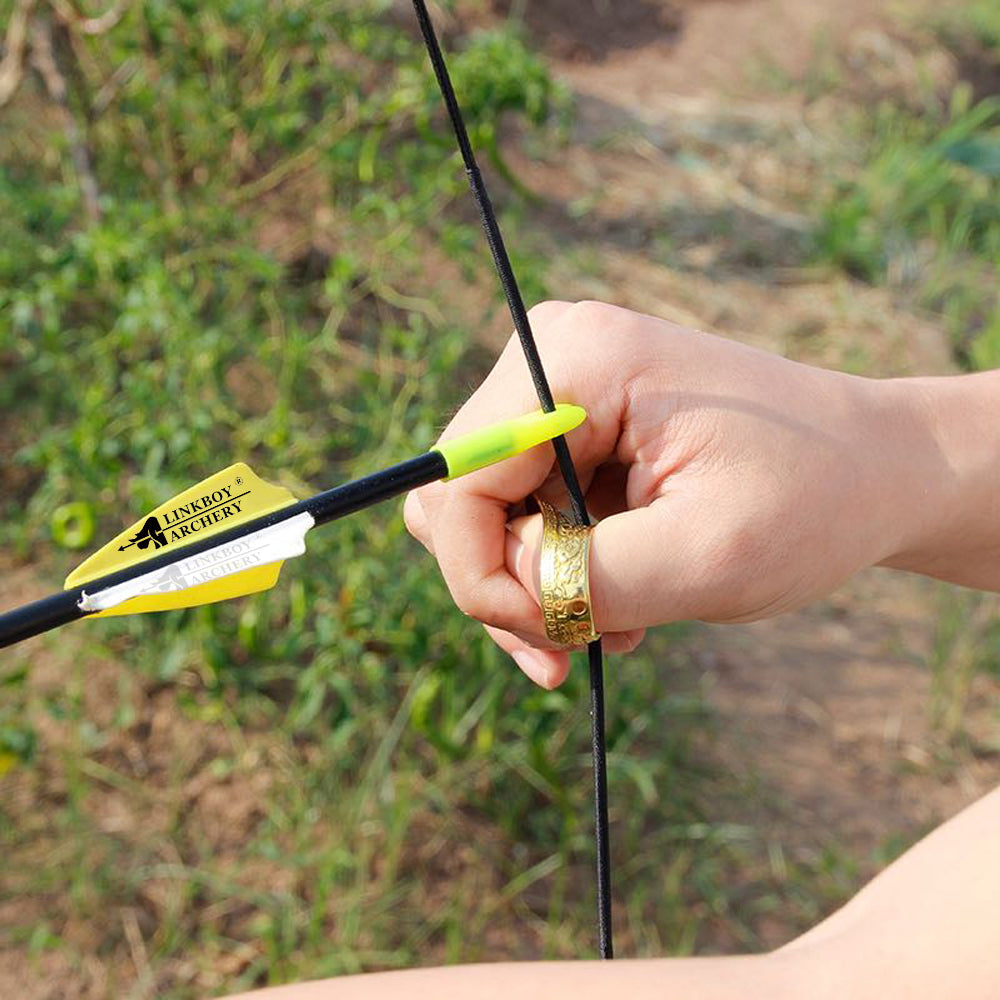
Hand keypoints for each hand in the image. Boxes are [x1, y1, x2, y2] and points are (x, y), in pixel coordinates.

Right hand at [405, 301, 933, 687]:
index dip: (481, 576)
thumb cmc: (811, 500)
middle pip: (459, 495)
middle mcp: (553, 357)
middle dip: (506, 586)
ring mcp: (561, 388)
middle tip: (572, 646)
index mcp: (577, 362)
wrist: (874, 469)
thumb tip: (500, 588)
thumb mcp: (706, 558)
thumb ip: (585, 579)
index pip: (462, 479)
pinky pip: (522, 511)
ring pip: (483, 513)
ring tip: (610, 628)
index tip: (550, 640)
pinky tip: (618, 602)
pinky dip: (555, 569)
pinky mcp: (575, 425)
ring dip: (532, 585)